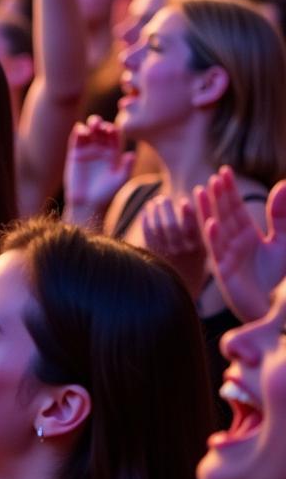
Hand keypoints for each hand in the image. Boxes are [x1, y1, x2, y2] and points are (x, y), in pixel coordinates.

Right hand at [63, 117, 134, 223]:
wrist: (87, 202)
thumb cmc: (106, 193)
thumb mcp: (119, 180)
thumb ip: (126, 167)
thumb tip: (132, 154)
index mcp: (114, 153)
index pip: (114, 137)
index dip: (113, 130)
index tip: (111, 129)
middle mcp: (101, 149)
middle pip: (101, 132)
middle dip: (100, 125)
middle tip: (98, 123)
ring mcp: (88, 151)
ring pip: (89, 133)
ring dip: (89, 126)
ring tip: (90, 125)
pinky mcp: (75, 154)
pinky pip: (76, 140)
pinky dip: (77, 132)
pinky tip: (79, 129)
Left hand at [141, 195, 206, 298]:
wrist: (176, 297)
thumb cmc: (194, 271)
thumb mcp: (204, 256)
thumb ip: (202, 235)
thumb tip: (197, 208)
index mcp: (199, 252)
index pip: (194, 231)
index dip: (189, 215)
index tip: (184, 201)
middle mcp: (182, 254)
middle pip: (172, 228)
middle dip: (167, 211)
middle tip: (163, 198)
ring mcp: (165, 256)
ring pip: (157, 231)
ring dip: (155, 214)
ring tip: (154, 202)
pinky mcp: (152, 257)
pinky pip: (147, 238)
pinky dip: (145, 223)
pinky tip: (145, 213)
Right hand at [196, 167, 285, 321]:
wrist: (274, 306)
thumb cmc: (277, 277)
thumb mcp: (285, 242)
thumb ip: (282, 216)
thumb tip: (283, 183)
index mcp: (246, 235)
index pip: (235, 208)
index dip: (230, 190)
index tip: (224, 171)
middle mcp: (233, 244)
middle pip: (223, 216)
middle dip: (218, 197)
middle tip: (214, 177)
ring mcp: (227, 258)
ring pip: (215, 231)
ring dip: (208, 212)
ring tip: (201, 193)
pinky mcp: (225, 274)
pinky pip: (217, 254)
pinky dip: (214, 238)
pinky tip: (211, 225)